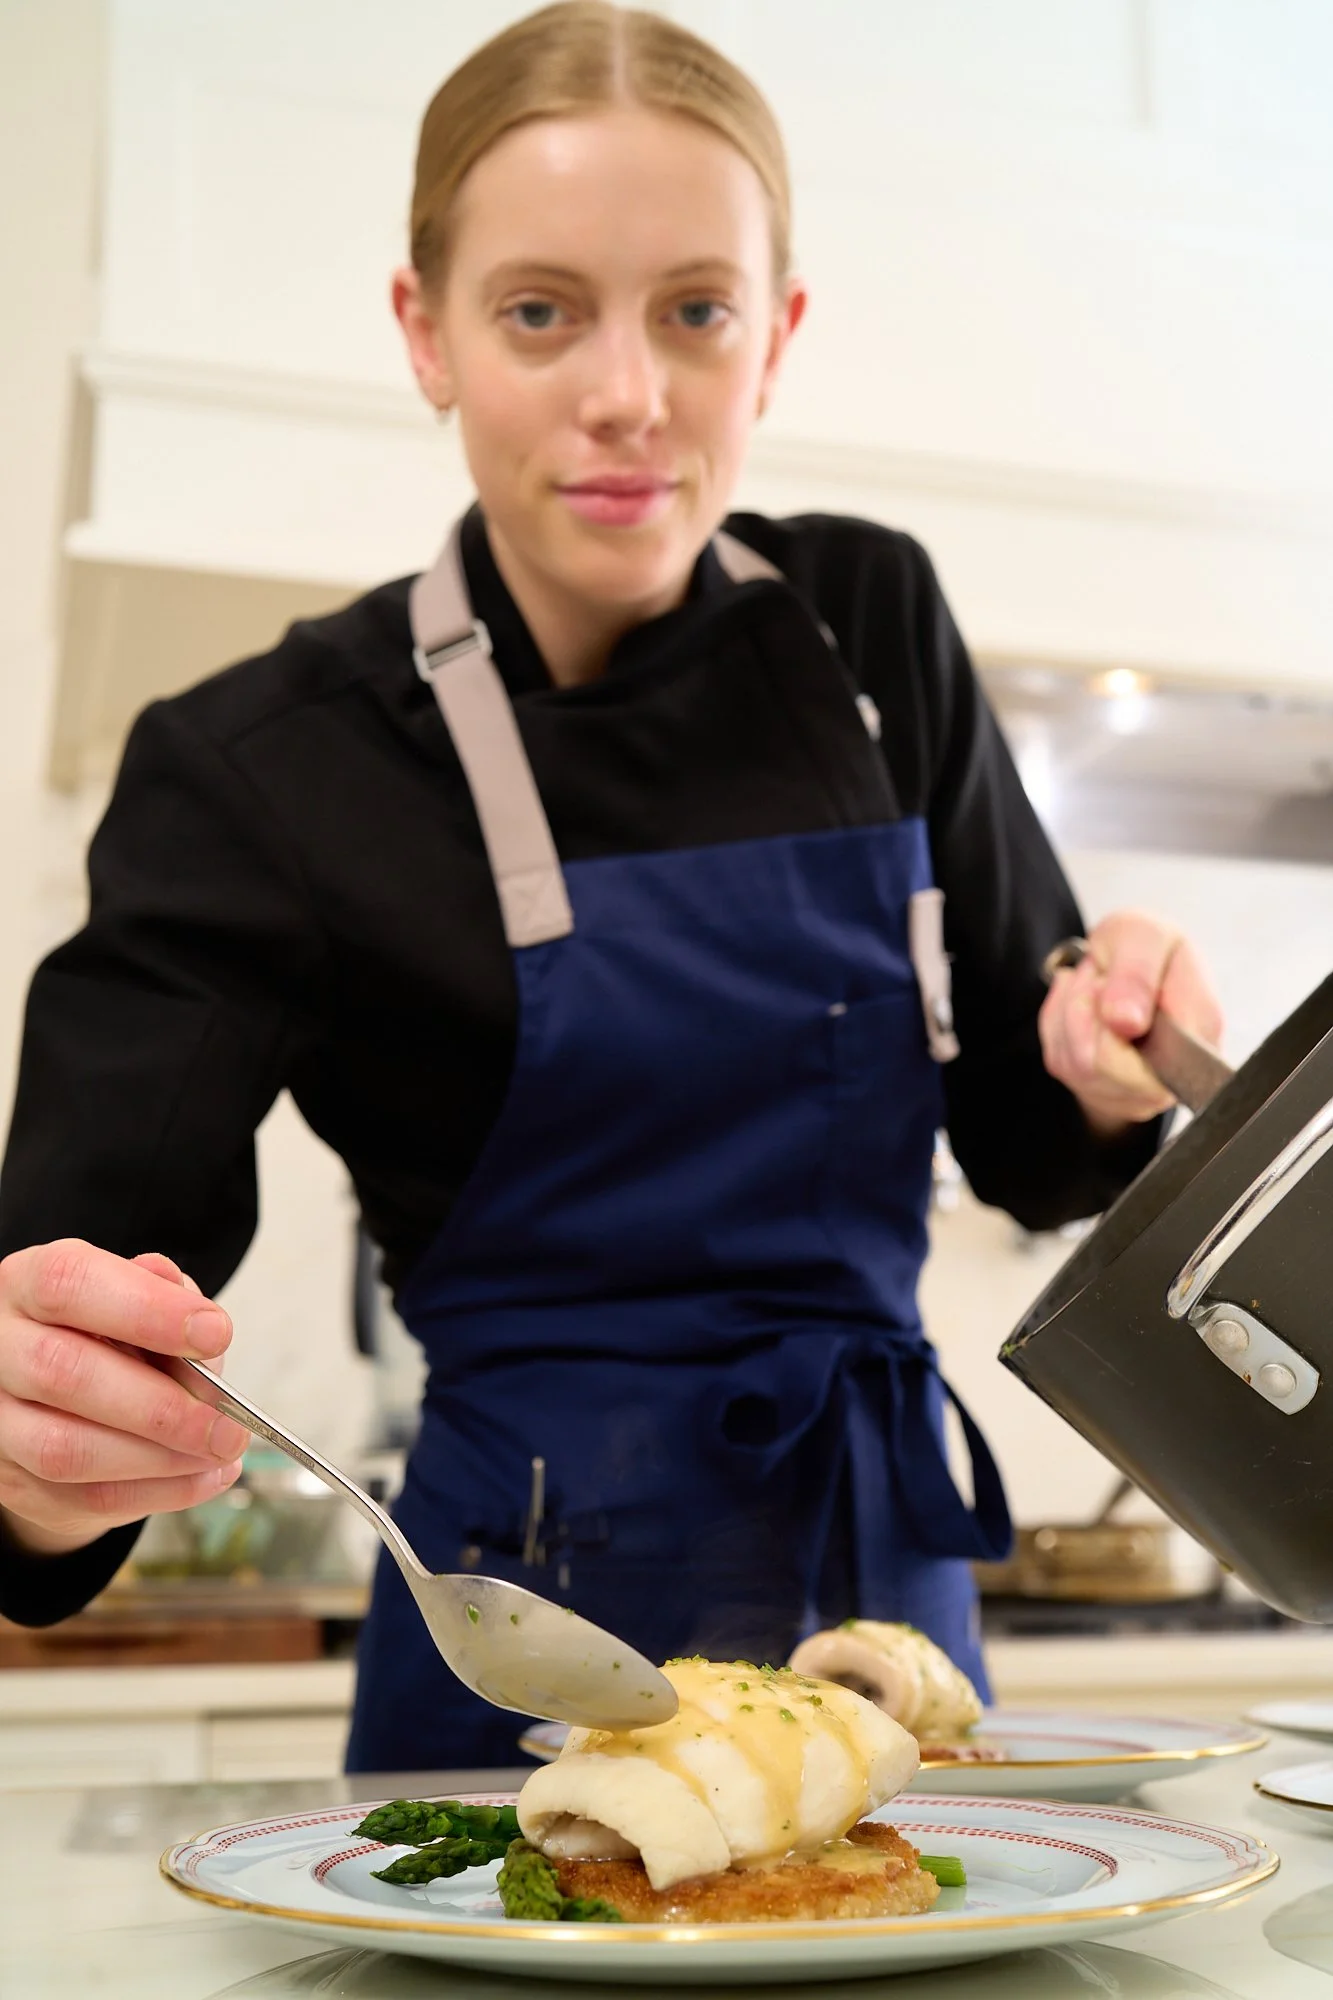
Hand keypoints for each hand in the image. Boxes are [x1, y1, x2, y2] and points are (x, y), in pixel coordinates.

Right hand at [0, 1241, 248, 1557]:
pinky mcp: (11, 1482)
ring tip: (221, 1452)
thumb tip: (192, 1308)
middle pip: (63, 1373)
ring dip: (161, 1459)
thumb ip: (163, 1294)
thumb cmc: (108, 1335)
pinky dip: (157, 1493)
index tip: (214, 1334)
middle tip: (228, 1424)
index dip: (146, 1309)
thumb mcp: (135, 1296)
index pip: (68, 1284)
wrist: (61, 1398)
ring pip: (65, 1450)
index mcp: (25, 1284)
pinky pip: (81, 1499)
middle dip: (162, 1406)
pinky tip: (202, 1476)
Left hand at [1038, 911, 1223, 1138]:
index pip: (1150, 1057)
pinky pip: (1060, 1062)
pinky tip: (1083, 1006)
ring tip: (1093, 987)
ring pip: (1074, 1064)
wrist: (1123, 959)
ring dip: (1070, 1012)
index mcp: (1199, 1035)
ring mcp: (1135, 1091)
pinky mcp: (1100, 1091)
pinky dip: (1058, 1024)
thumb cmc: (1141, 947)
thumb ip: (1137, 974)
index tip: (1108, 978)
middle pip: (1099, 1065)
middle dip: (1083, 1008)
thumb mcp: (1141, 935)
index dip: (1115, 1014)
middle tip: (1098, 979)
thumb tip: (1127, 1023)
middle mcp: (1172, 1075)